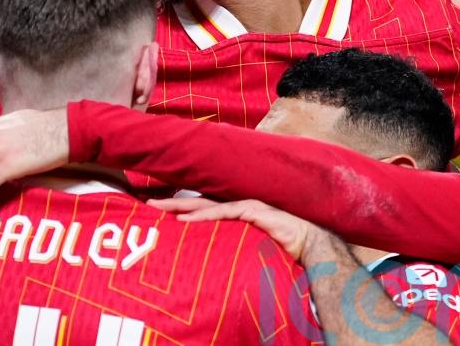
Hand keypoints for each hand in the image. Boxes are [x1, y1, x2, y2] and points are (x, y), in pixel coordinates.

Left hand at [148, 197, 319, 260]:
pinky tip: (185, 221)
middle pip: (197, 202)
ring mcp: (245, 205)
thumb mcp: (250, 244)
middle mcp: (237, 204)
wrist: (312, 243)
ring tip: (158, 209)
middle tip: (147, 205)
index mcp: (235, 211)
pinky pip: (224, 213)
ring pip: (205, 204)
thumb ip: (232, 243)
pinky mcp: (254, 211)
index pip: (201, 206)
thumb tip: (212, 257)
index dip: (179, 205)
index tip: (157, 209)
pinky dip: (203, 217)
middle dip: (172, 202)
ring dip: (180, 206)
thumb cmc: (283, 246)